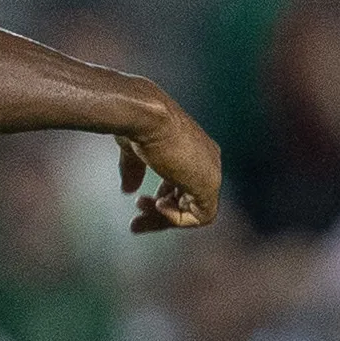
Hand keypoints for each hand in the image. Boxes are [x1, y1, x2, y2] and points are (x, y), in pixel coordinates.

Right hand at [120, 102, 221, 233]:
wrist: (145, 116)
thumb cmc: (140, 125)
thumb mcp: (135, 151)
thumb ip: (135, 170)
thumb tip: (128, 189)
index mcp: (195, 150)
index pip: (184, 184)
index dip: (163, 199)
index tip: (139, 203)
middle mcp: (208, 160)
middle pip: (189, 199)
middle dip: (161, 214)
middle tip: (136, 224)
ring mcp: (211, 172)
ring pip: (194, 210)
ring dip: (165, 219)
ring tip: (140, 217)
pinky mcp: (209, 184)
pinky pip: (202, 216)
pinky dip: (179, 218)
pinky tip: (159, 205)